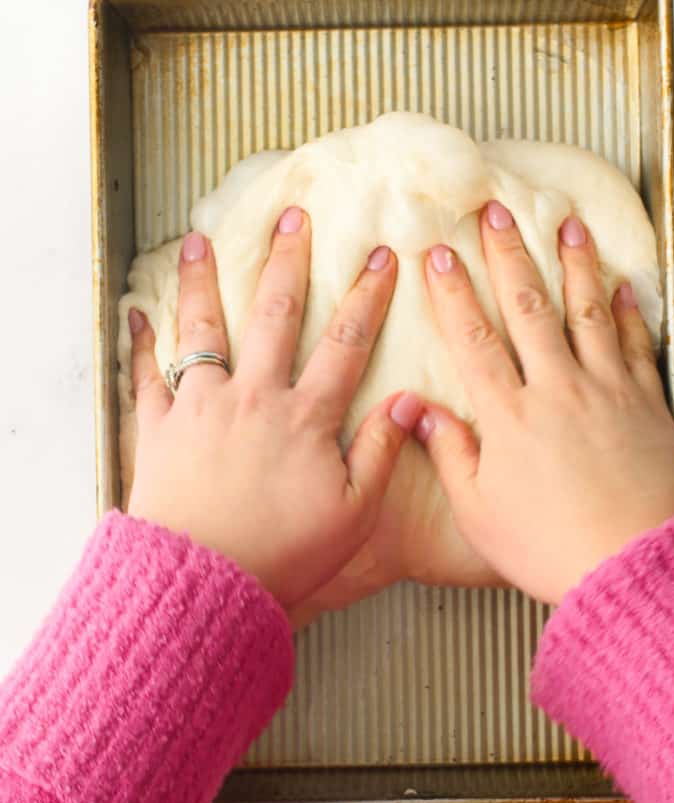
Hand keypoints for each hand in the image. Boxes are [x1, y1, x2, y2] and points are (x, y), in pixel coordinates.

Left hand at [127, 208, 422, 613]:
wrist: (204, 584)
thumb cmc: (283, 554)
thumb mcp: (354, 513)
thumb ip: (382, 451)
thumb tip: (408, 400)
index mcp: (305, 417)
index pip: (346, 341)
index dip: (368, 295)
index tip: (381, 257)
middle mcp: (253, 398)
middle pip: (274, 315)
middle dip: (287, 261)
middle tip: (292, 217)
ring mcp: (201, 408)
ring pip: (203, 330)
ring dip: (203, 280)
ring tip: (199, 241)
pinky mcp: (159, 430)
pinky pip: (146, 377)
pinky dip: (140, 344)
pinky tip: (136, 315)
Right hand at [417, 202, 673, 604]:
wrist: (629, 566)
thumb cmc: (550, 547)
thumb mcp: (478, 511)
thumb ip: (448, 453)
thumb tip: (417, 410)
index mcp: (509, 417)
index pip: (473, 339)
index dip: (453, 292)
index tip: (440, 255)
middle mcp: (556, 391)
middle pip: (527, 308)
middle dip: (508, 255)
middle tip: (496, 213)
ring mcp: (605, 392)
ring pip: (585, 313)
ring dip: (573, 265)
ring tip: (566, 226)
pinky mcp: (645, 405)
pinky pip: (635, 346)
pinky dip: (627, 313)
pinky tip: (622, 289)